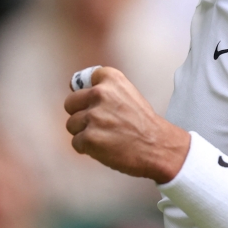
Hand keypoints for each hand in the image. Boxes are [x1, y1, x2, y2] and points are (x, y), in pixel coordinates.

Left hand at [64, 66, 190, 183]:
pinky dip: (87, 148)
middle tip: (98, 124)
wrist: (158, 146)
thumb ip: (105, 89)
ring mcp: (93, 116)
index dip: (86, 96)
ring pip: (71, 125)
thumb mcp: (127, 93)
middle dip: (80, 115)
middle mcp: (100, 93)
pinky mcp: (89, 138)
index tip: (95, 104)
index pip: (80, 81)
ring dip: (84, 133)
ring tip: (105, 136)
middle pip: (70, 103)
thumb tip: (74, 87)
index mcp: (111, 79)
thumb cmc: (143, 122)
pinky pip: (76, 142)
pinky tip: (104, 147)